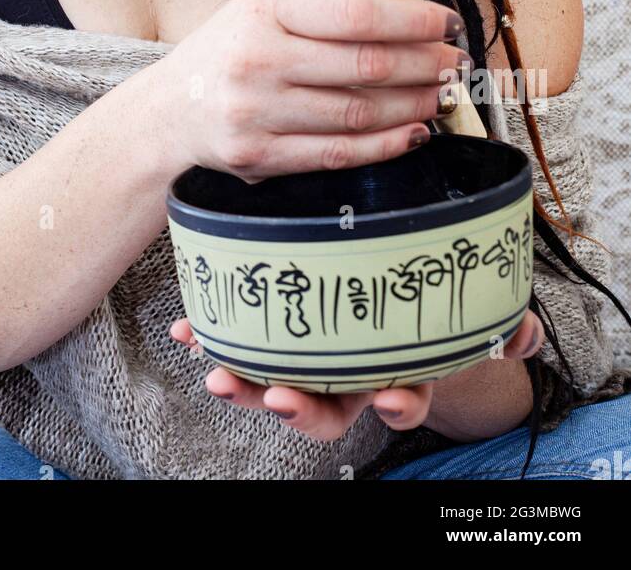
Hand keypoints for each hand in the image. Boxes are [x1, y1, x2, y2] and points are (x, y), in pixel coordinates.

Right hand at [159, 0, 470, 181]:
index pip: (356, 13)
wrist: (171, 109)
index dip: (413, 19)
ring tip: (441, 96)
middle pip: (366, 66)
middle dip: (424, 65)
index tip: (447, 22)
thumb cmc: (235, 49)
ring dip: (414, 106)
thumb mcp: (280, 8)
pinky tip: (413, 132)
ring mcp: (255, 112)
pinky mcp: (258, 157)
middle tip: (454, 63)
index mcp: (265, 10)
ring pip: (358, 113)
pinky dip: (385, 144)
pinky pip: (338, 154)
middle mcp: (257, 60)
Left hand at [170, 310, 544, 439]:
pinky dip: (212, 336)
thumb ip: (503, 328)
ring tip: (216, 371)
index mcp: (397, 372)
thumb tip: (524, 334)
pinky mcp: (272, 338)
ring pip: (274, 385)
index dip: (398, 406)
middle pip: (325, 409)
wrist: (396, 303)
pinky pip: (240, 344)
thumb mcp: (469, 319)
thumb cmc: (429, 311)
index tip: (393, 400)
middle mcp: (349, 377)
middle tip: (276, 397)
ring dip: (243, 383)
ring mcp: (309, 362)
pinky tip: (187, 326)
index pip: (402, 400)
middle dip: (298, 409)